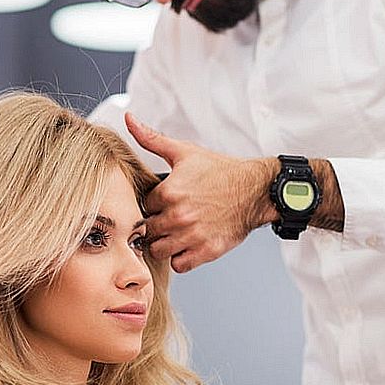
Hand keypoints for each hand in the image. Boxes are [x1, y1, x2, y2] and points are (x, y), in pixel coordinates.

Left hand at [126, 112, 277, 272]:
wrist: (255, 190)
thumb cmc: (221, 172)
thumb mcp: (185, 152)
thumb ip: (152, 138)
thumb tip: (129, 119)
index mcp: (170, 192)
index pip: (142, 207)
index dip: (151, 206)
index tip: (161, 204)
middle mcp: (179, 216)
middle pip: (148, 231)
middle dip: (156, 225)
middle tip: (169, 219)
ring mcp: (192, 236)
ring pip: (159, 250)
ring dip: (165, 243)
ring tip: (176, 232)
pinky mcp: (206, 251)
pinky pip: (179, 265)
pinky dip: (181, 257)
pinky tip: (188, 243)